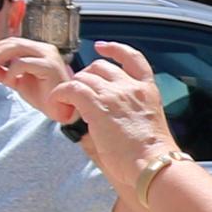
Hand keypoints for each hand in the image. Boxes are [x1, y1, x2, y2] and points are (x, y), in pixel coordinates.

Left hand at [0, 36, 165, 178]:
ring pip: (82, 77)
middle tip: (77, 93)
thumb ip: (128, 113)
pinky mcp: (97, 105)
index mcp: (148, 90)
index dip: (115, 49)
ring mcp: (114, 94)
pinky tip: (58, 105)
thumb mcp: (147, 124)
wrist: (154, 164)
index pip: (133, 57)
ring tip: (66, 105)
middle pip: (100, 66)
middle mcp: (131, 87)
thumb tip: (102, 119)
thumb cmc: (152, 156)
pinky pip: (70, 88)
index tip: (101, 47)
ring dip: (71, 88)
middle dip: (85, 76)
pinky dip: (60, 94)